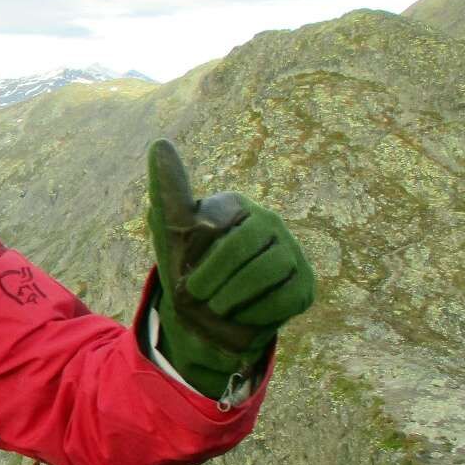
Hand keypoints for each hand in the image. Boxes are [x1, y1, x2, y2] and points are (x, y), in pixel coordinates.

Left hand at [145, 140, 314, 397]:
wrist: (203, 321)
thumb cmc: (186, 270)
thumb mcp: (170, 233)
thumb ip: (167, 190)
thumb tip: (159, 143)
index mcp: (238, 206)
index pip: (218, 225)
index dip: (196, 254)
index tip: (184, 268)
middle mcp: (270, 224)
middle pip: (243, 249)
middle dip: (212, 278)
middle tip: (195, 294)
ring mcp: (292, 254)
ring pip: (267, 272)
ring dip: (230, 297)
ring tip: (216, 304)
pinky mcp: (304, 285)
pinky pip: (283, 298)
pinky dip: (253, 313)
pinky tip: (241, 313)